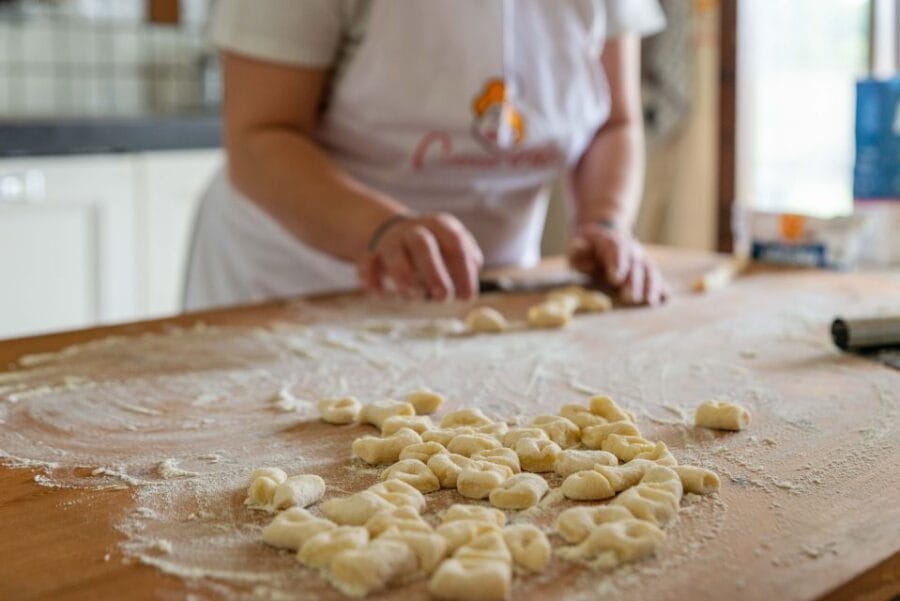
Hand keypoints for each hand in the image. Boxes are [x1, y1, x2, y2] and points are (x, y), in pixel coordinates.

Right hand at [357, 213, 483, 300]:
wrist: (395, 231)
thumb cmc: (435, 248)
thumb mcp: (453, 250)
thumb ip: (466, 267)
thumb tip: (468, 293)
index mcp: (440, 224)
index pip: (455, 243)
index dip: (463, 271)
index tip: (467, 297)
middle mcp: (414, 229)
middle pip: (423, 244)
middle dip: (433, 271)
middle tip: (443, 297)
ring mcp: (391, 240)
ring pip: (393, 253)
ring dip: (403, 275)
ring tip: (413, 297)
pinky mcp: (371, 254)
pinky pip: (367, 264)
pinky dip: (371, 279)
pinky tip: (380, 294)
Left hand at [568, 222, 667, 305]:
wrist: (604, 237)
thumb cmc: (588, 249)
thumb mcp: (578, 248)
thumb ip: (578, 250)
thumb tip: (580, 248)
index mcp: (611, 241)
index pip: (616, 249)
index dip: (617, 263)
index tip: (615, 279)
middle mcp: (630, 249)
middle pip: (635, 263)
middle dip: (633, 281)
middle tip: (629, 297)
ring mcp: (641, 259)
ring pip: (650, 270)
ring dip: (651, 286)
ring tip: (650, 302)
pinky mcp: (648, 269)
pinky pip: (657, 277)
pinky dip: (662, 287)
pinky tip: (664, 299)